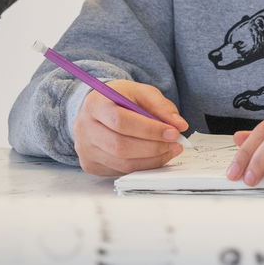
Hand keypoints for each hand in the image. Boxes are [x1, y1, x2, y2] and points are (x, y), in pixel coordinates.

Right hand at [72, 80, 188, 177]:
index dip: (149, 129)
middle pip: (120, 146)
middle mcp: (84, 128)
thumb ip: (160, 106)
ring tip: (169, 150)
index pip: (121, 121)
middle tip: (175, 144)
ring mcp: (85, 149)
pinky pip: (121, 171)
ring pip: (122, 163)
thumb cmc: (119, 99)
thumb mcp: (140, 92)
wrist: (98, 109)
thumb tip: (179, 125)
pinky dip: (143, 166)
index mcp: (95, 104)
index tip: (172, 132)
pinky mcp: (91, 165)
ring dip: (152, 159)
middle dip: (153, 147)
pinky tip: (155, 157)